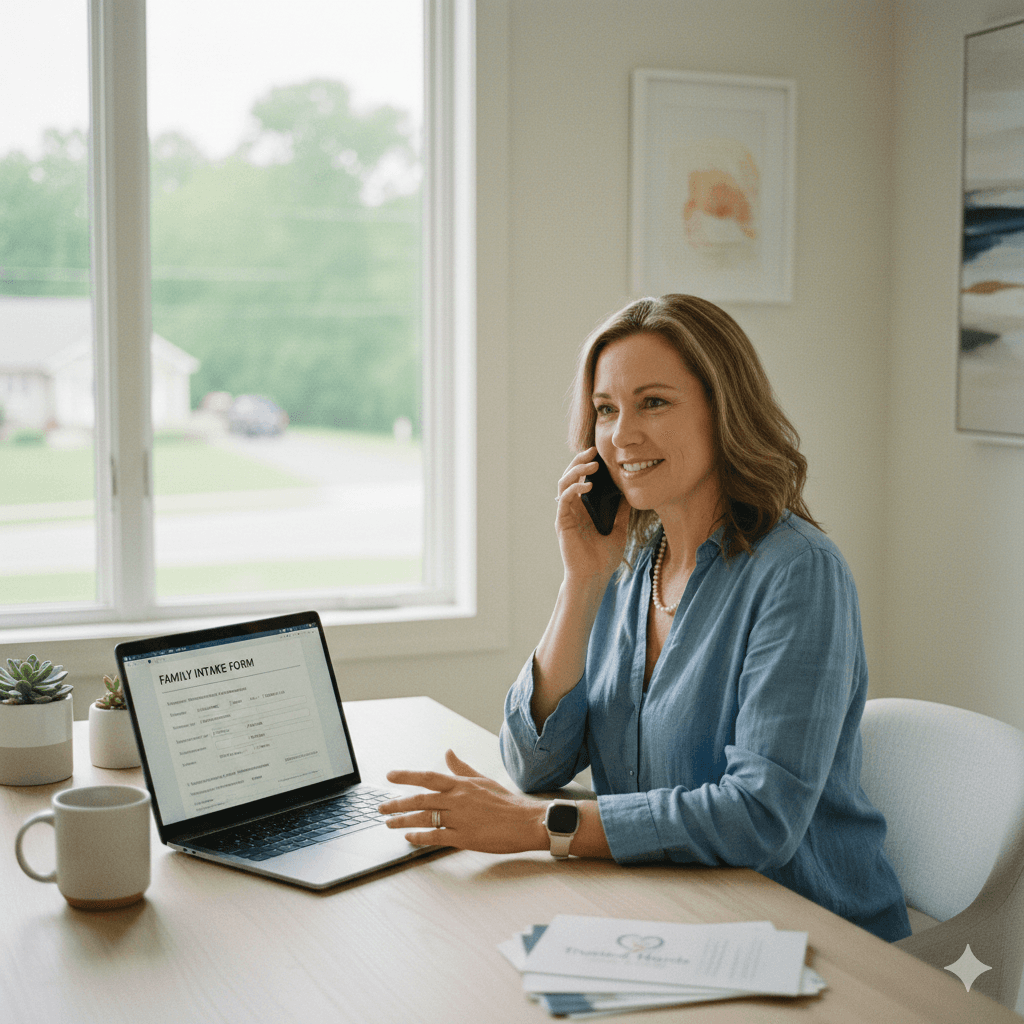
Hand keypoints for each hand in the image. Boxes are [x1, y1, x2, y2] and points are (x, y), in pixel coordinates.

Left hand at [379, 749, 546, 852]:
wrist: (526, 822)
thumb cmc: (506, 801)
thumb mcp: (482, 780)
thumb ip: (462, 768)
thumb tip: (448, 752)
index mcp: (461, 785)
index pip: (428, 777)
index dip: (407, 776)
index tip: (390, 776)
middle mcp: (457, 800)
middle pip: (420, 800)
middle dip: (397, 803)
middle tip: (381, 807)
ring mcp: (459, 819)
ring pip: (424, 818)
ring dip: (402, 821)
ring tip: (389, 823)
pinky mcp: (464, 838)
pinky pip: (435, 837)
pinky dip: (419, 837)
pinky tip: (409, 837)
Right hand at [555, 447, 627, 587]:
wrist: (594, 577)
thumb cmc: (604, 557)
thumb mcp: (620, 528)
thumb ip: (622, 510)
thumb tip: (631, 491)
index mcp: (584, 508)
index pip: (582, 479)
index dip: (588, 464)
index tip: (601, 454)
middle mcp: (572, 508)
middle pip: (570, 476)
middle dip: (580, 461)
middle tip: (593, 451)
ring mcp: (566, 514)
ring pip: (564, 483)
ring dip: (576, 471)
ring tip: (591, 465)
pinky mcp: (562, 522)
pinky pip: (564, 499)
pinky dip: (574, 488)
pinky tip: (588, 485)